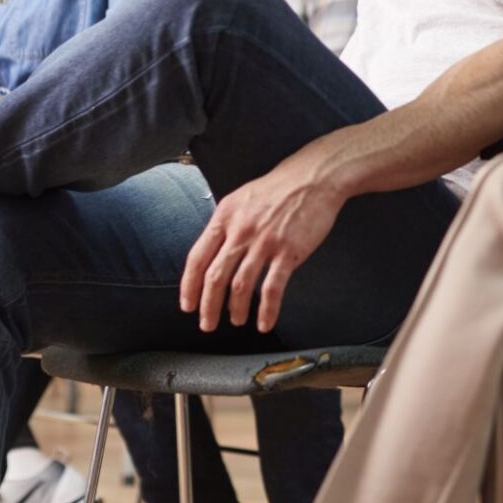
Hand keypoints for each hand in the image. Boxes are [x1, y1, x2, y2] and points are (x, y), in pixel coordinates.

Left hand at [180, 135, 343, 333]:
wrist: (314, 177)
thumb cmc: (279, 188)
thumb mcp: (241, 199)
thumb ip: (226, 225)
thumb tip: (213, 254)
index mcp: (225, 216)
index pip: (197, 258)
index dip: (189, 286)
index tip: (188, 306)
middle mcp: (241, 231)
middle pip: (216, 277)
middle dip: (208, 306)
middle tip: (207, 324)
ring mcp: (265, 242)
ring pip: (241, 286)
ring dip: (236, 309)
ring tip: (236, 321)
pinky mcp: (289, 251)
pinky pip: (273, 288)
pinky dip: (267, 310)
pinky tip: (264, 323)